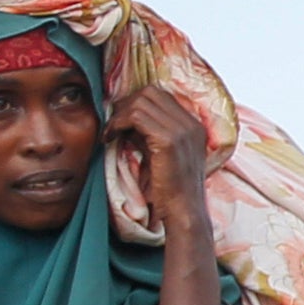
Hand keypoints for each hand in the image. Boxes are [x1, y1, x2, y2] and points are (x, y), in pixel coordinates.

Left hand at [114, 83, 218, 231]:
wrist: (183, 212)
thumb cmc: (170, 190)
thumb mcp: (161, 154)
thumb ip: (150, 133)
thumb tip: (126, 116)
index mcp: (194, 126)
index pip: (161, 95)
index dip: (136, 103)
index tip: (121, 121)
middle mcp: (191, 123)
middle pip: (151, 92)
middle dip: (126, 104)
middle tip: (113, 124)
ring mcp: (183, 130)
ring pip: (141, 101)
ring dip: (119, 115)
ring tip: (110, 133)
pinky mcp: (169, 140)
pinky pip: (135, 116)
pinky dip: (117, 123)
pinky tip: (110, 138)